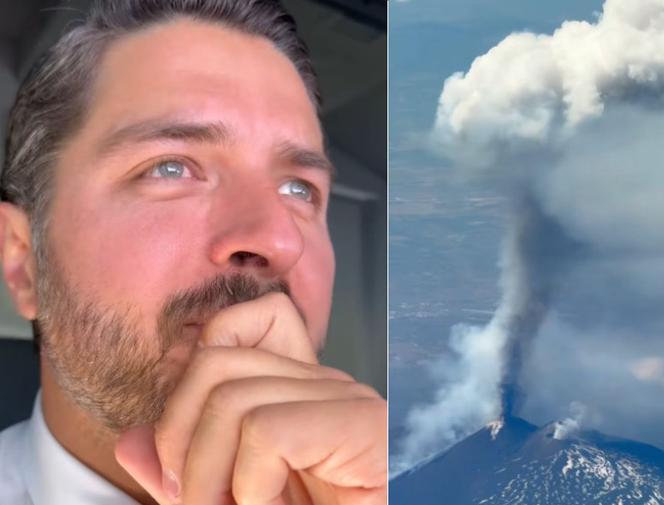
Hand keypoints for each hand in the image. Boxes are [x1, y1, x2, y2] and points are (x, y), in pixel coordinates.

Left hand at [114, 293, 386, 504]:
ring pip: (232, 398)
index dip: (187, 376)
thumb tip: (130, 439)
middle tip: (197, 498)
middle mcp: (324, 383)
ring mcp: (346, 398)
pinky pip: (267, 431)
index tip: (179, 455)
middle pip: (215, 361)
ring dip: (208, 476)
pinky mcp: (362, 425)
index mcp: (297, 391)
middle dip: (179, 438)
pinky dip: (250, 487)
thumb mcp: (231, 501)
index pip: (236, 326)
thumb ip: (184, 474)